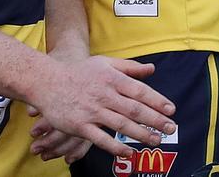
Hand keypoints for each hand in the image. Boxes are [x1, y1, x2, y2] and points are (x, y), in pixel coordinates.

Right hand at [30, 56, 175, 158]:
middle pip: (134, 109)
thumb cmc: (78, 72)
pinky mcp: (81, 125)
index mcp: (110, 78)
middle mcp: (104, 94)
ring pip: (121, 125)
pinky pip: (101, 139)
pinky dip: (116, 147)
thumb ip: (128, 67)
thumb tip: (151, 69)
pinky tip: (128, 153)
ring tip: (156, 140)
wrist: (47, 81)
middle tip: (171, 128)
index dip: (156, 101)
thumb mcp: (104, 63)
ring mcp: (92, 111)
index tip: (171, 110)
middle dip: (155, 120)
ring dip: (141, 134)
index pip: (139, 90)